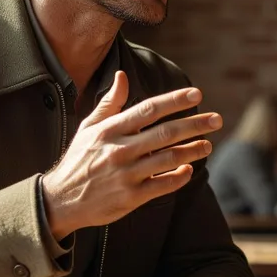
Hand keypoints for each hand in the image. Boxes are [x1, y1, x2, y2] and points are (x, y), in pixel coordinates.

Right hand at [41, 72, 221, 239]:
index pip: (148, 109)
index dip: (175, 101)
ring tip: (207, 144)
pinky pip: (162, 186)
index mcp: (110, 130)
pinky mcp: (130, 198)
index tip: (197, 95)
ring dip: (192, 151)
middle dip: (195, 124)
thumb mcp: (88, 128)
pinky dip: (178, 177)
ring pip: (168, 159)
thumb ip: (109, 103)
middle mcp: (119, 150)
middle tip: (217, 120)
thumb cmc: (78, 160)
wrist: (60, 201)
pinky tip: (189, 170)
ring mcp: (126, 175)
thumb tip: (122, 76)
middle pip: (165, 133)